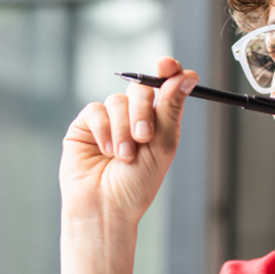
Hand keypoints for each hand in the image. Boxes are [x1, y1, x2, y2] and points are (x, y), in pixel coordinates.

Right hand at [60, 57, 196, 229]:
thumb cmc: (136, 185)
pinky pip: (95, 110)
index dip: (168, 71)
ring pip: (117, 100)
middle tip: (144, 137)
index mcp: (159, 121)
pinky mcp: (86, 125)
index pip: (165, 85)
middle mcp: (135, 116)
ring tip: (122, 156)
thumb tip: (188, 75)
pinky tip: (105, 152)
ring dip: (122, 129)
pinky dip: (103, 131)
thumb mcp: (162, 145)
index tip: (167, 65)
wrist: (105, 207)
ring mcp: (109, 120)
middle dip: (143, 111)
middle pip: (141, 89)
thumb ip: (171, 108)